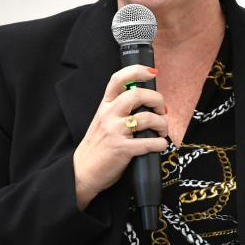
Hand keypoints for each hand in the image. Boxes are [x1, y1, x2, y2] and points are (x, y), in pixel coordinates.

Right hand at [73, 65, 167, 209]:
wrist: (82, 172)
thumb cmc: (97, 147)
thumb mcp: (103, 122)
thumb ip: (119, 110)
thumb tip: (147, 103)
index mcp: (105, 106)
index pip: (118, 79)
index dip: (137, 71)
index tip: (152, 72)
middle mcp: (109, 115)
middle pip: (137, 94)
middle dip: (157, 99)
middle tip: (162, 110)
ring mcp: (115, 131)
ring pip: (146, 118)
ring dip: (162, 124)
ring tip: (162, 131)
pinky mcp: (122, 149)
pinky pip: (149, 143)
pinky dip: (160, 143)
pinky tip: (161, 145)